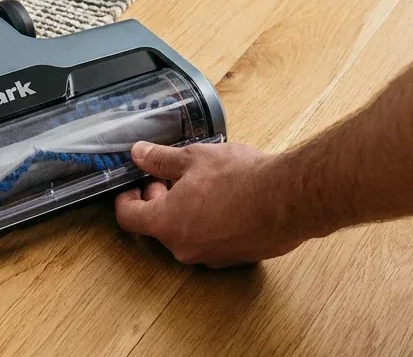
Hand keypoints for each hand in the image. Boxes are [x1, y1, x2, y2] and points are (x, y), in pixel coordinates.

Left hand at [114, 141, 307, 267]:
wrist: (286, 200)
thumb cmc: (239, 178)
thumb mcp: (193, 157)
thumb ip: (160, 158)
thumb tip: (138, 154)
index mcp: (167, 223)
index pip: (129, 219)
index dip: (125, 199)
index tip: (131, 185)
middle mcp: (185, 247)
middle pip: (157, 226)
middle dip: (157, 199)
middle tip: (167, 175)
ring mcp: (210, 256)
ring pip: (184, 233)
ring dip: (183, 210)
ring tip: (199, 182)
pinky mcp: (234, 258)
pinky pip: (209, 240)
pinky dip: (207, 221)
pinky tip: (222, 198)